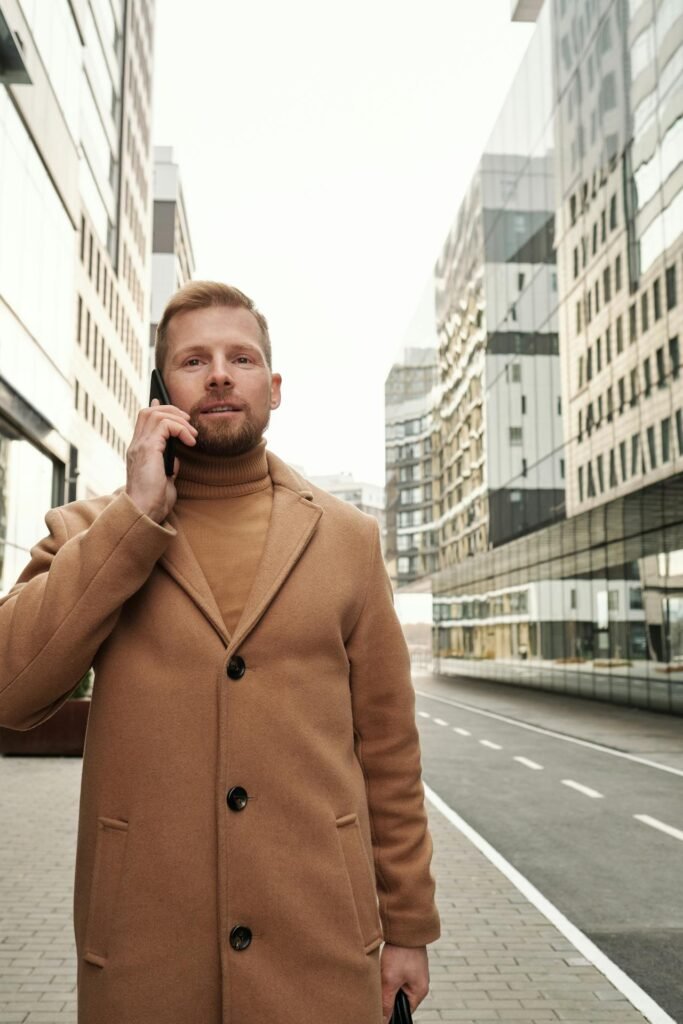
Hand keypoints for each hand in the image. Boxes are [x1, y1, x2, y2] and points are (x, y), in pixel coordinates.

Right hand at [125, 399, 197, 522]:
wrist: (144, 512)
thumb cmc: (155, 501)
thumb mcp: (164, 479)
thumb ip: (167, 465)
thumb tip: (175, 456)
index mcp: (139, 451)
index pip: (145, 421)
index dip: (160, 410)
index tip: (179, 414)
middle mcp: (136, 445)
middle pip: (149, 411)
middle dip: (172, 411)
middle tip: (189, 423)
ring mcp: (140, 446)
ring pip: (156, 414)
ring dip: (179, 420)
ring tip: (192, 435)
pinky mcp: (148, 449)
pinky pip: (165, 425)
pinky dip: (180, 429)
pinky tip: (190, 442)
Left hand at [380, 943, 428, 1022]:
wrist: (406, 927)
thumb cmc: (400, 953)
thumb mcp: (390, 979)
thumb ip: (387, 1002)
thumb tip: (383, 1021)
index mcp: (419, 992)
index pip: (403, 1011)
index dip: (389, 1012)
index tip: (378, 1006)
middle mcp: (419, 984)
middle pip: (399, 999)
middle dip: (388, 995)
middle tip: (379, 986)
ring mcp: (415, 973)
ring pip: (397, 986)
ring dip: (387, 983)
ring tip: (382, 974)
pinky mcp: (409, 964)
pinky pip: (398, 975)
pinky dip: (389, 973)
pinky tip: (384, 966)